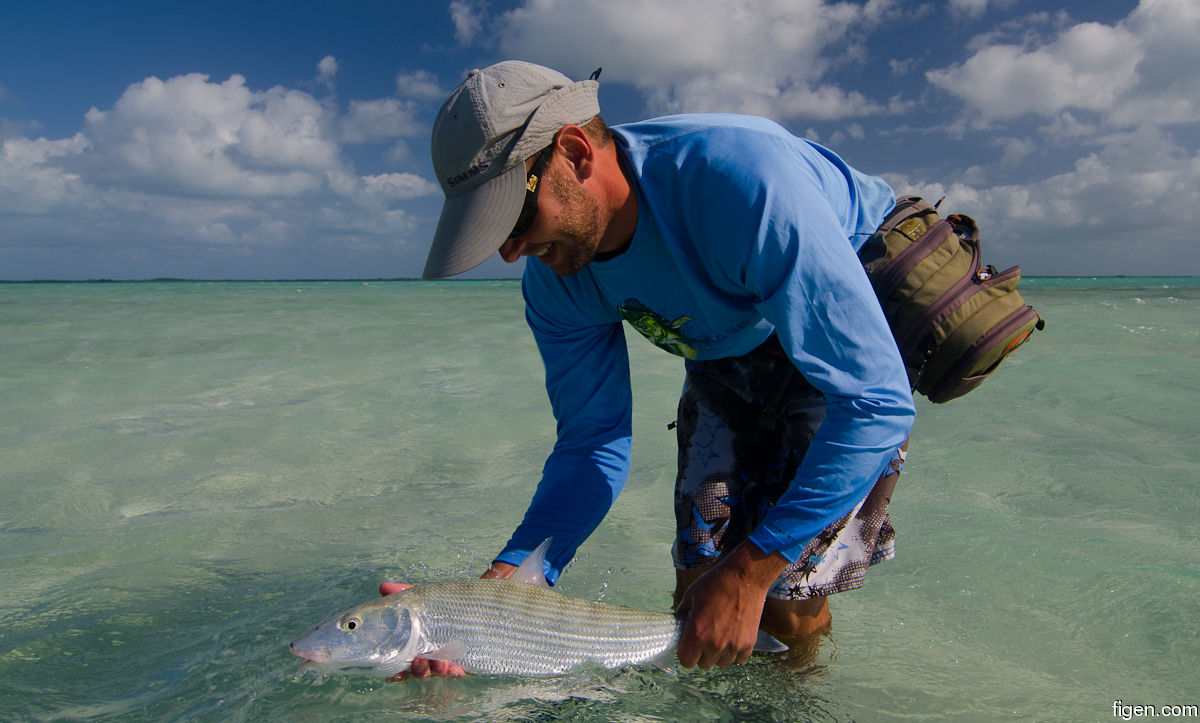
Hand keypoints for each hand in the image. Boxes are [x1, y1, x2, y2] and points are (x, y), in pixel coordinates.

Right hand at [377, 561, 516, 679]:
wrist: (481, 599)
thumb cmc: (447, 601)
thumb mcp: (426, 596)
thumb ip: (404, 592)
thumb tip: (383, 586)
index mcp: (417, 644)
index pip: (401, 663)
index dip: (394, 672)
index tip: (391, 672)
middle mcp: (431, 656)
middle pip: (419, 671)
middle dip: (417, 670)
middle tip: (418, 661)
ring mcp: (449, 660)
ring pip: (439, 673)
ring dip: (436, 670)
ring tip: (438, 662)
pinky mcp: (468, 662)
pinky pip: (460, 672)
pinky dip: (455, 671)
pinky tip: (454, 667)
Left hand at [673, 542, 788, 668]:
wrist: (745, 576)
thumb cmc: (716, 583)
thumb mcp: (691, 595)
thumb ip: (682, 613)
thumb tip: (678, 622)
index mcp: (697, 634)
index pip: (686, 661)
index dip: (686, 653)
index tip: (689, 645)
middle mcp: (714, 644)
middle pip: (704, 664)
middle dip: (701, 653)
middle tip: (705, 637)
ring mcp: (733, 646)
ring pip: (721, 663)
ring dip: (719, 654)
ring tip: (720, 635)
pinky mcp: (749, 643)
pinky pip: (739, 659)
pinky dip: (735, 652)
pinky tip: (732, 637)